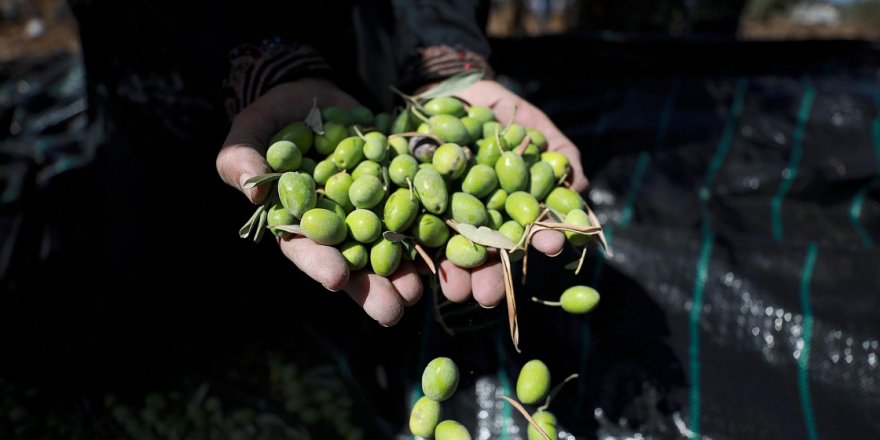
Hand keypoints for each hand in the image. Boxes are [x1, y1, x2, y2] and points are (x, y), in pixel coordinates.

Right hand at [216, 78, 421, 326]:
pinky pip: (419, 214)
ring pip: (389, 248)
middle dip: (371, 288)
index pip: (305, 248)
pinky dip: (433, 233)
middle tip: (391, 311)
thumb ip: (242, 156)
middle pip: (353, 262)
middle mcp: (336, 224)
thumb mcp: (253, 129)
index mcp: (297, 220)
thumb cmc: (275, 115)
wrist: (318, 93)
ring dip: (405, 272)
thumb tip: (251, 191)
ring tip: (420, 294)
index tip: (336, 278)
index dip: (320, 264)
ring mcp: (370, 211)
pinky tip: (450, 252)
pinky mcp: (399, 192)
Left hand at [434, 79, 587, 307]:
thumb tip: (579, 187)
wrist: (440, 89)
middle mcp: (483, 217)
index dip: (542, 237)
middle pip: (491, 251)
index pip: (531, 227)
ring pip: (453, 251)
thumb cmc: (492, 107)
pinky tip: (420, 274)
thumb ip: (556, 151)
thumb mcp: (527, 121)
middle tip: (492, 294)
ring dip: (455, 276)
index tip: (552, 245)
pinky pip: (415, 234)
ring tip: (456, 294)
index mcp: (513, 204)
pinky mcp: (415, 211)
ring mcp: (448, 216)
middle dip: (492, 275)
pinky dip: (418, 256)